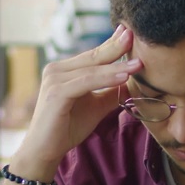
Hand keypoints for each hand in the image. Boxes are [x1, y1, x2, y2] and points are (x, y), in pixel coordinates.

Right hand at [12, 25, 141, 175]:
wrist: (45, 151)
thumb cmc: (67, 128)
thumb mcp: (96, 106)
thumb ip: (111, 92)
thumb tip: (133, 83)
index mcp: (64, 70)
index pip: (93, 55)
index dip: (113, 44)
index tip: (131, 33)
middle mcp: (56, 69)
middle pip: (93, 56)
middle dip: (116, 46)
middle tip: (135, 35)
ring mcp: (54, 79)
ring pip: (91, 69)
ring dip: (116, 65)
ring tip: (138, 64)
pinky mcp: (56, 92)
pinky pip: (86, 82)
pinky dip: (106, 79)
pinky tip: (123, 77)